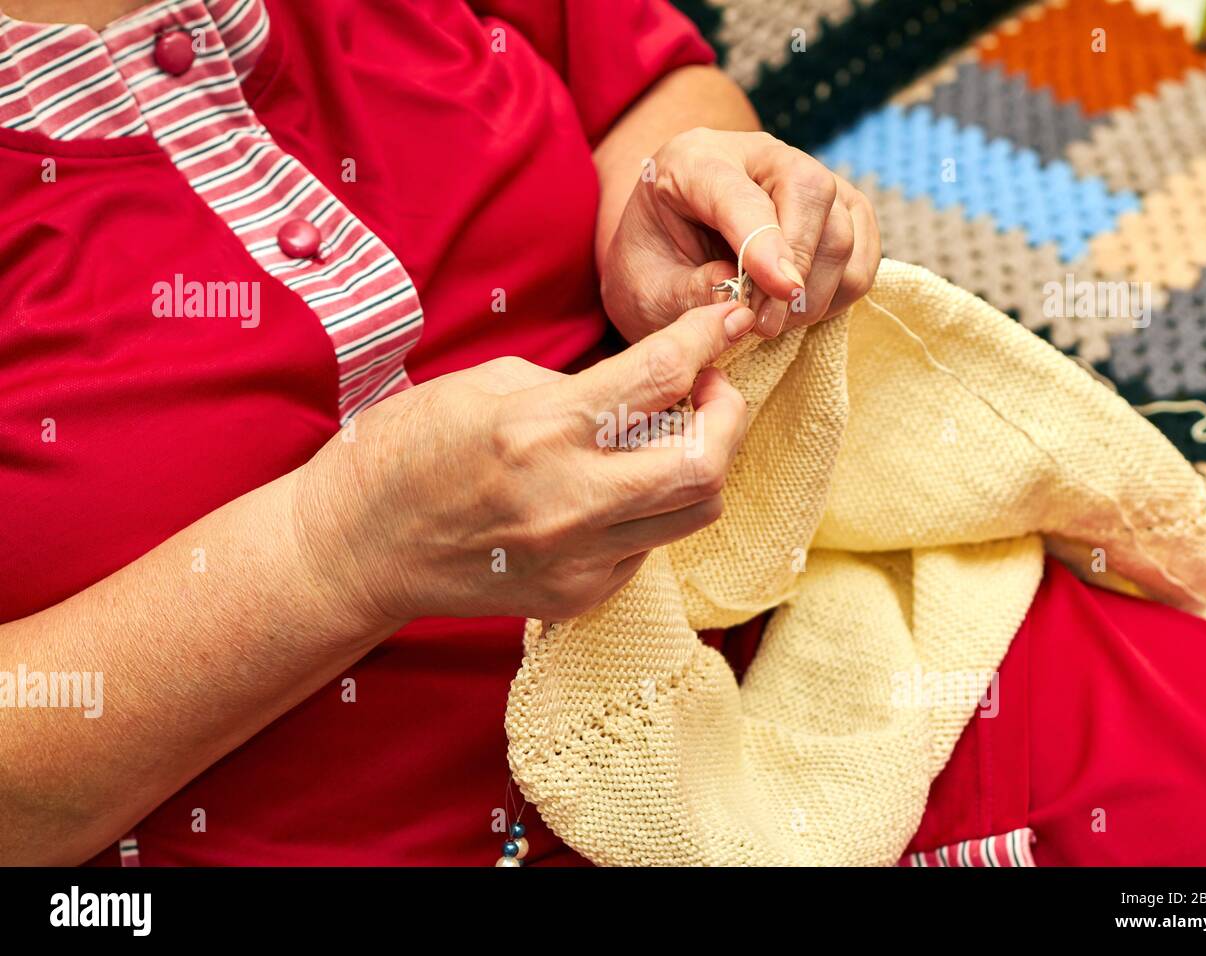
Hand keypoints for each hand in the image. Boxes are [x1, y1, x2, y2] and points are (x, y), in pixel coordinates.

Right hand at [293, 300, 756, 624]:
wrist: (357, 547)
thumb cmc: (407, 451)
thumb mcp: (485, 386)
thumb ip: (576, 386)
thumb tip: (648, 387)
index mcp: (538, 430)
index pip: (660, 378)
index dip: (708, 339)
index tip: (728, 321)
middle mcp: (568, 502)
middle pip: (706, 465)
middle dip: (730, 415)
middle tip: (709, 390)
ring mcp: (576, 560)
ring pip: (693, 512)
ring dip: (700, 464)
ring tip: (668, 437)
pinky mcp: (576, 597)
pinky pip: (648, 546)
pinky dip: (648, 508)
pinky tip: (613, 491)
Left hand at [600, 128, 880, 343]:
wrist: (667, 253)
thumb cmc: (652, 269)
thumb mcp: (645, 290)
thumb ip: (688, 293)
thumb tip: (744, 301)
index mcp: (692, 161)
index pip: (741, 193)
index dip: (765, 242)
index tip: (780, 291)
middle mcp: (755, 154)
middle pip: (811, 192)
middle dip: (799, 268)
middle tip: (767, 324)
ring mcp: (803, 175)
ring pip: (842, 227)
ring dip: (816, 290)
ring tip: (772, 320)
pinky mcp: (838, 206)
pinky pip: (864, 252)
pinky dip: (839, 291)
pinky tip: (799, 308)